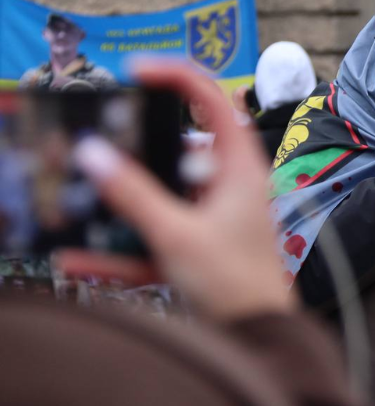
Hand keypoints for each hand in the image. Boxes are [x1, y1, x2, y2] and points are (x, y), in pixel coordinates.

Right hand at [56, 59, 294, 322]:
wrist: (258, 333)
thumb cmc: (237, 282)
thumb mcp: (177, 234)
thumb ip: (134, 195)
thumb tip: (95, 153)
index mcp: (239, 165)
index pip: (212, 100)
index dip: (176, 76)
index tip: (137, 71)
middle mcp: (231, 180)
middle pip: (182, 142)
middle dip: (142, 140)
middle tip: (108, 136)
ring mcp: (215, 210)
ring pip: (165, 187)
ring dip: (130, 195)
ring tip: (91, 196)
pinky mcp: (200, 238)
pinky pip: (158, 229)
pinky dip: (127, 241)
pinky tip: (84, 257)